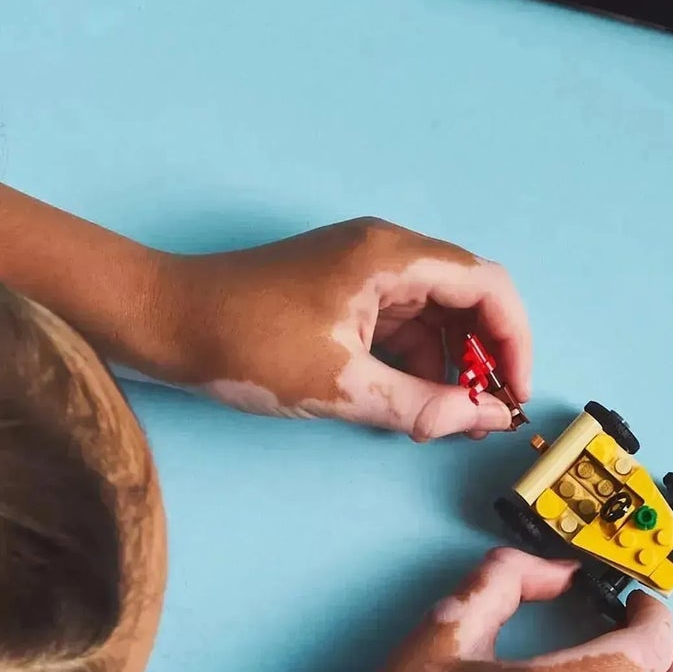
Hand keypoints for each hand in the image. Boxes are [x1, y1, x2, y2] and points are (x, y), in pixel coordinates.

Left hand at [159, 217, 531, 438]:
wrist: (158, 321)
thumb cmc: (243, 345)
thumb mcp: (337, 386)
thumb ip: (420, 405)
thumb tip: (484, 420)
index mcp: (392, 256)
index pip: (488, 286)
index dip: (514, 341)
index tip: (515, 394)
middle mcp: (387, 251)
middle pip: (469, 295)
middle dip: (484, 356)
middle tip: (483, 414)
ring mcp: (364, 267)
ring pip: (438, 312)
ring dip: (450, 364)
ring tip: (444, 418)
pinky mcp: (344, 289)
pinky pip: (403, 321)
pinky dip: (416, 360)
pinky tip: (409, 400)